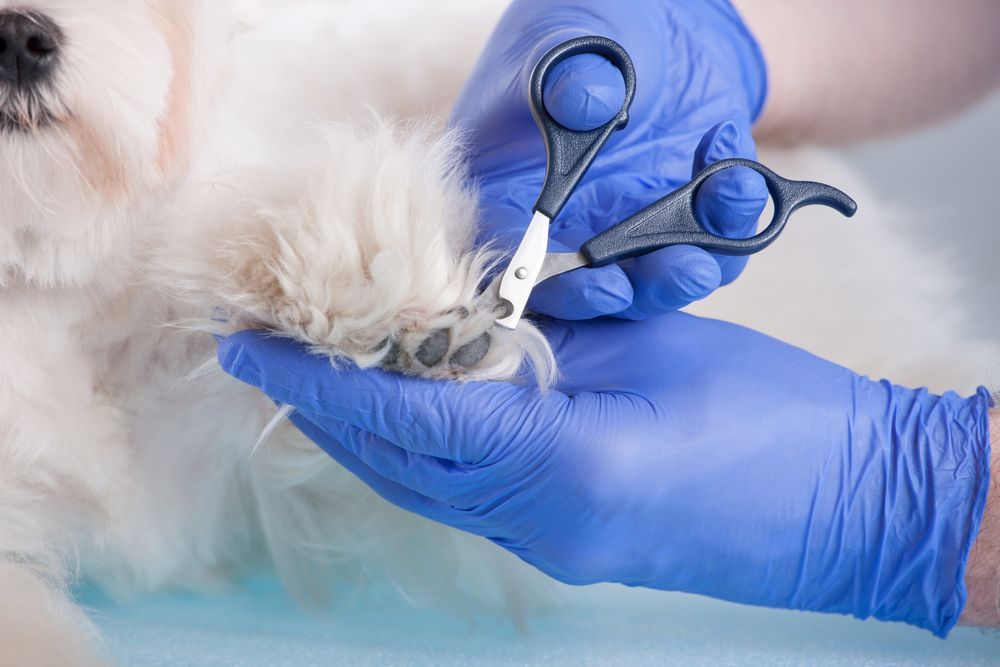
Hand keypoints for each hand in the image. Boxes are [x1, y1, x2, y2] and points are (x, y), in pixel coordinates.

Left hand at [218, 317, 992, 636]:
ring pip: (427, 486)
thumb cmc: (776, 413)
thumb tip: (474, 312)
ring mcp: (554, 547)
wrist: (855, 509)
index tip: (258, 351)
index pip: (413, 414)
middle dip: (327, 411)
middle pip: (402, 463)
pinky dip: (422, 454)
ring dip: (368, 435)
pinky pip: (467, 497)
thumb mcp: (655, 347)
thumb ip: (551, 335)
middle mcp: (544, 521)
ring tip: (321, 382)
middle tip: (269, 359)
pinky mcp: (569, 549)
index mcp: (568, 461)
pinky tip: (409, 415)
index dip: (327, 380)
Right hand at [450, 0, 768, 318]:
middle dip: (643, 290)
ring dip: (699, 261)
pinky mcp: (685, 220)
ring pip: (659, 280)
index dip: (557, 289)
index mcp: (509, 196)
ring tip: (729, 197)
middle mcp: (568, 229)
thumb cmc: (584, 32)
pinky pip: (715, 243)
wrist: (654, 25)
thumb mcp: (564, 41)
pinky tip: (732, 156)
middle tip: (684, 269)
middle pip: (595, 290)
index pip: (520, 262)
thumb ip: (566, 76)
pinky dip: (736, 215)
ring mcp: (628, 230)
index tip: (600, 285)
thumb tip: (588, 105)